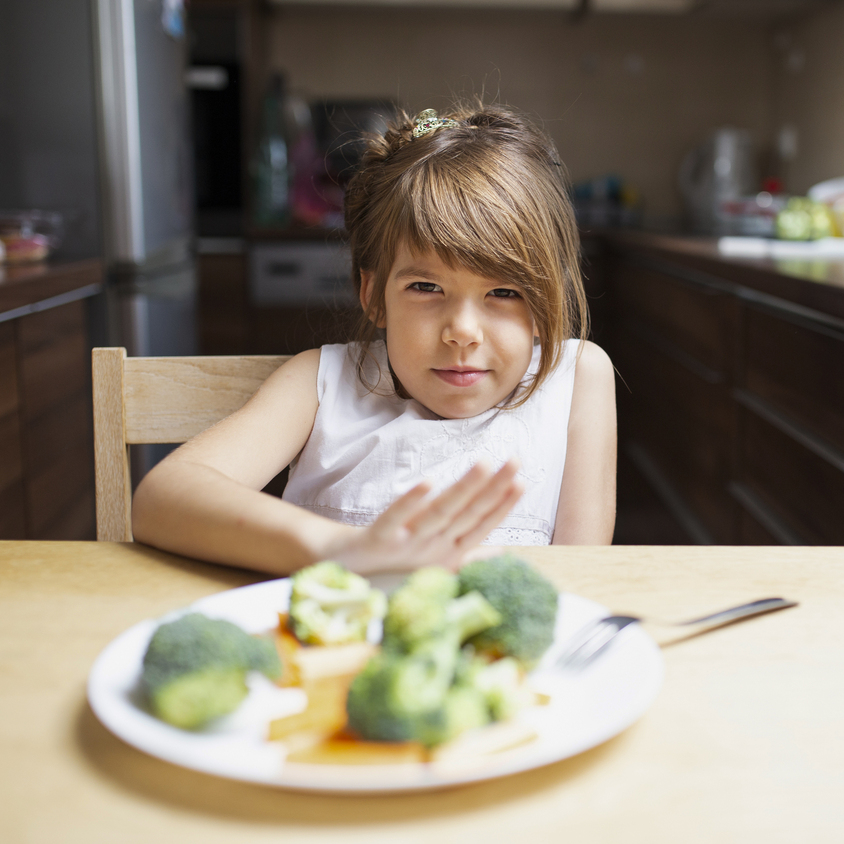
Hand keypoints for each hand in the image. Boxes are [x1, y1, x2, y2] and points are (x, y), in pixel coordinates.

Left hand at [326, 459, 523, 573]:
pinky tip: (430, 481)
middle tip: (515, 461)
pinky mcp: (380, 539)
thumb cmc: (392, 563)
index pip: (481, 525)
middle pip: (467, 514)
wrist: (342, 571)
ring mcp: (407, 545)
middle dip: (494, 488)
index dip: (503, 505)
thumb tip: (502, 551)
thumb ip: (469, 555)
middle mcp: (432, 549)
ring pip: (441, 513)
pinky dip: (413, 501)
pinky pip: (397, 518)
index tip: (523, 481)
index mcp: (447, 553)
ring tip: (484, 464)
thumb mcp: (436, 561)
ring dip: (464, 489)